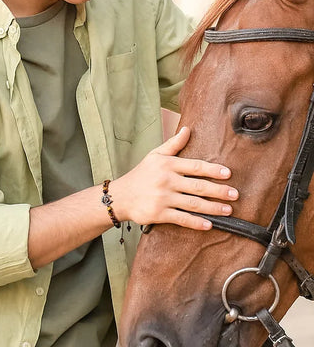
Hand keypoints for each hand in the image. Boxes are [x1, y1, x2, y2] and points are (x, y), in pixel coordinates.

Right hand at [110, 127, 237, 229]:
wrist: (121, 196)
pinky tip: (209, 224)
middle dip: (219, 191)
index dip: (213, 170)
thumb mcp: (154, 155)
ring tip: (228, 210)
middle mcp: (166, 180)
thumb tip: (187, 130)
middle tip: (235, 194)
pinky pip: (182, 219)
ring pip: (193, 204)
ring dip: (213, 208)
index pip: (194, 166)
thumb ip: (173, 144)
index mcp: (167, 164)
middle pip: (198, 186)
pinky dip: (196, 222)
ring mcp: (162, 198)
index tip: (228, 174)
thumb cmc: (141, 174)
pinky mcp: (159, 214)